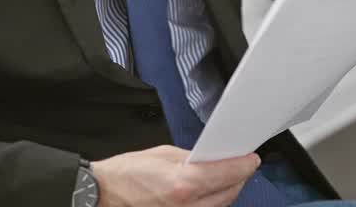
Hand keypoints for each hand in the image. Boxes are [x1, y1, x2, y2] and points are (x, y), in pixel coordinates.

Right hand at [92, 145, 258, 206]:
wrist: (103, 195)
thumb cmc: (125, 175)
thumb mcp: (162, 154)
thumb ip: (191, 158)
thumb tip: (211, 159)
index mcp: (182, 184)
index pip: (227, 174)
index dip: (244, 164)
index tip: (251, 159)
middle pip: (229, 194)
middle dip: (238, 178)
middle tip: (240, 165)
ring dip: (227, 192)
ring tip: (225, 178)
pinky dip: (212, 204)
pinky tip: (209, 194)